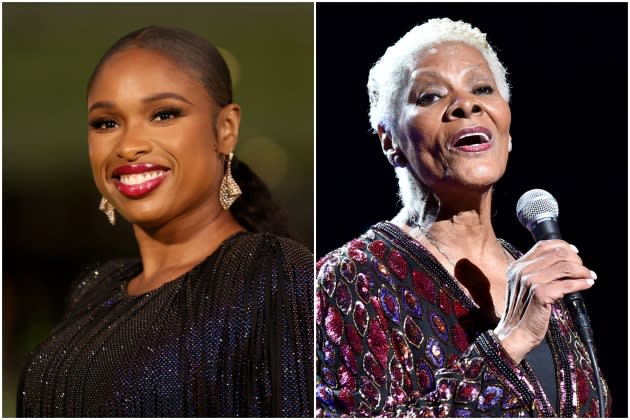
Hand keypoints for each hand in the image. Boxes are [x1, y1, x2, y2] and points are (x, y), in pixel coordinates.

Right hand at [494, 240, 595, 362]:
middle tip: (584, 270)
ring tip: (589, 276)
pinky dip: (581, 283)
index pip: (543, 245)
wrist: (515, 333)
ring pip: (565, 266)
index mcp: (517, 266)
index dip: (563, 246)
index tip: (575, 253)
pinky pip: (567, 284)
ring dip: (582, 271)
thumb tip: (562, 263)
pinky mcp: (540, 294)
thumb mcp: (523, 287)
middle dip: (576, 260)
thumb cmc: (522, 313)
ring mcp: (530, 281)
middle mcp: (522, 271)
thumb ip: (536, 273)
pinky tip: (587, 284)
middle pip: (557, 254)